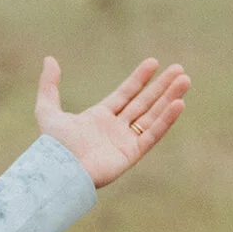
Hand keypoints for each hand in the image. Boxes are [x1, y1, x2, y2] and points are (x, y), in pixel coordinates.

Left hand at [34, 54, 188, 189]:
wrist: (60, 171)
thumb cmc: (53, 146)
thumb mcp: (47, 110)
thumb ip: (49, 85)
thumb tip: (49, 59)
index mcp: (99, 118)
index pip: (125, 94)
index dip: (139, 78)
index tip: (153, 62)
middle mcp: (115, 129)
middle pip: (144, 102)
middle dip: (162, 86)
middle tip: (179, 70)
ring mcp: (125, 141)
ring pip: (152, 115)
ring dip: (169, 98)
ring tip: (185, 81)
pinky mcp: (132, 154)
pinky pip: (153, 134)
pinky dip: (166, 120)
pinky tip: (178, 104)